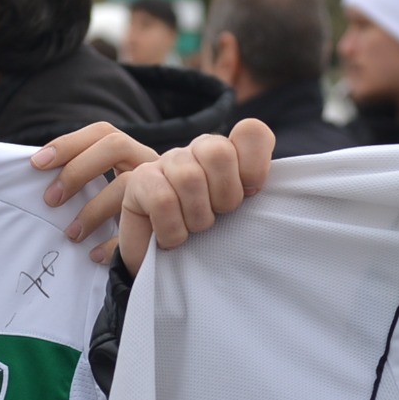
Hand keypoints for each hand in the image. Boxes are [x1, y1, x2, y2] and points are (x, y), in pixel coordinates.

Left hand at [33, 121, 161, 244]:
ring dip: (93, 210)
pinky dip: (115, 243)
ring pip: (129, 185)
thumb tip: (42, 174)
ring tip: (72, 234)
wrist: (184, 232)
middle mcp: (150, 162)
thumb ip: (91, 177)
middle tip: (51, 199)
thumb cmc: (137, 211)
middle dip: (78, 170)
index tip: (38, 163)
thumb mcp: (117, 186)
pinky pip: (143, 229)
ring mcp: (165, 186)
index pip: (102, 133)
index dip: (68, 143)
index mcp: (133, 152)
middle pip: (115, 147)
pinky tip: (95, 255)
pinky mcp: (171, 219)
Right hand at [113, 119, 275, 273]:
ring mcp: (167, 162)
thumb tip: (259, 186)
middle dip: (225, 197)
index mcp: (230, 152)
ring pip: (190, 178)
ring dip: (197, 218)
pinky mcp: (139, 180)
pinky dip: (173, 230)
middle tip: (217, 216)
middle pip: (220, 153)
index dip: (256, 166)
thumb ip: (256, 194)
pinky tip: (172, 238)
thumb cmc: (208, 241)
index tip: (251, 194)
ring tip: (193, 230)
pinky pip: (163, 201)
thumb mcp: (243, 219)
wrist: (162, 266)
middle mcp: (198, 150)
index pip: (252, 133)